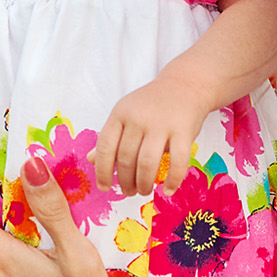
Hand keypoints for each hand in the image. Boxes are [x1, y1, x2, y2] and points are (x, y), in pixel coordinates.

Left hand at [90, 77, 211, 196]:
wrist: (185, 84)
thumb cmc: (152, 104)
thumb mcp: (126, 115)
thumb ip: (111, 138)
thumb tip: (91, 160)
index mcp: (120, 114)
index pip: (105, 146)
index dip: (102, 170)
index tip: (104, 187)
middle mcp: (138, 118)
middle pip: (125, 158)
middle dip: (125, 181)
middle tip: (129, 192)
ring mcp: (161, 124)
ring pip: (146, 163)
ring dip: (144, 183)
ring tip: (144, 190)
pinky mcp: (183, 130)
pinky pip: (177, 162)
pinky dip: (173, 180)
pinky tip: (169, 190)